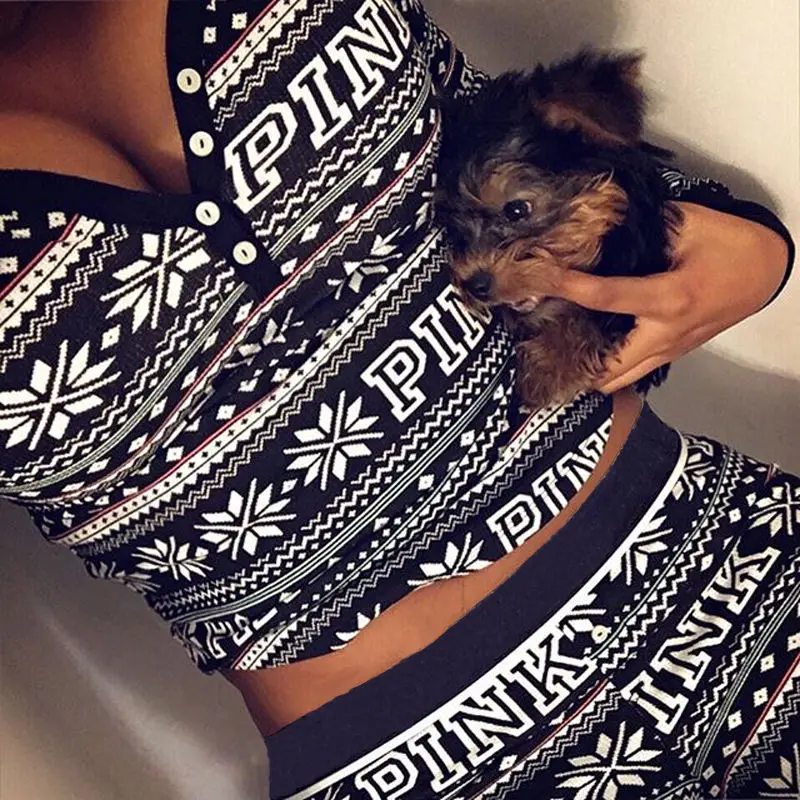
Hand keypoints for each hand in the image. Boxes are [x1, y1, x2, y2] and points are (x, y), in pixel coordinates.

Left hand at [537, 202, 789, 392]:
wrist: (769, 272)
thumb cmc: (733, 246)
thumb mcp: (690, 223)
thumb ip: (643, 227)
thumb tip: (599, 226)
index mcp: (668, 299)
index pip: (604, 297)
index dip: (567, 287)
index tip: (538, 278)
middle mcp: (666, 334)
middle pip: (609, 369)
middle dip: (572, 366)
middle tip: (537, 348)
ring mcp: (671, 350)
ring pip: (622, 380)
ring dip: (589, 374)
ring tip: (554, 357)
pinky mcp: (674, 353)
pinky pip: (635, 371)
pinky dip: (608, 370)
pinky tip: (586, 356)